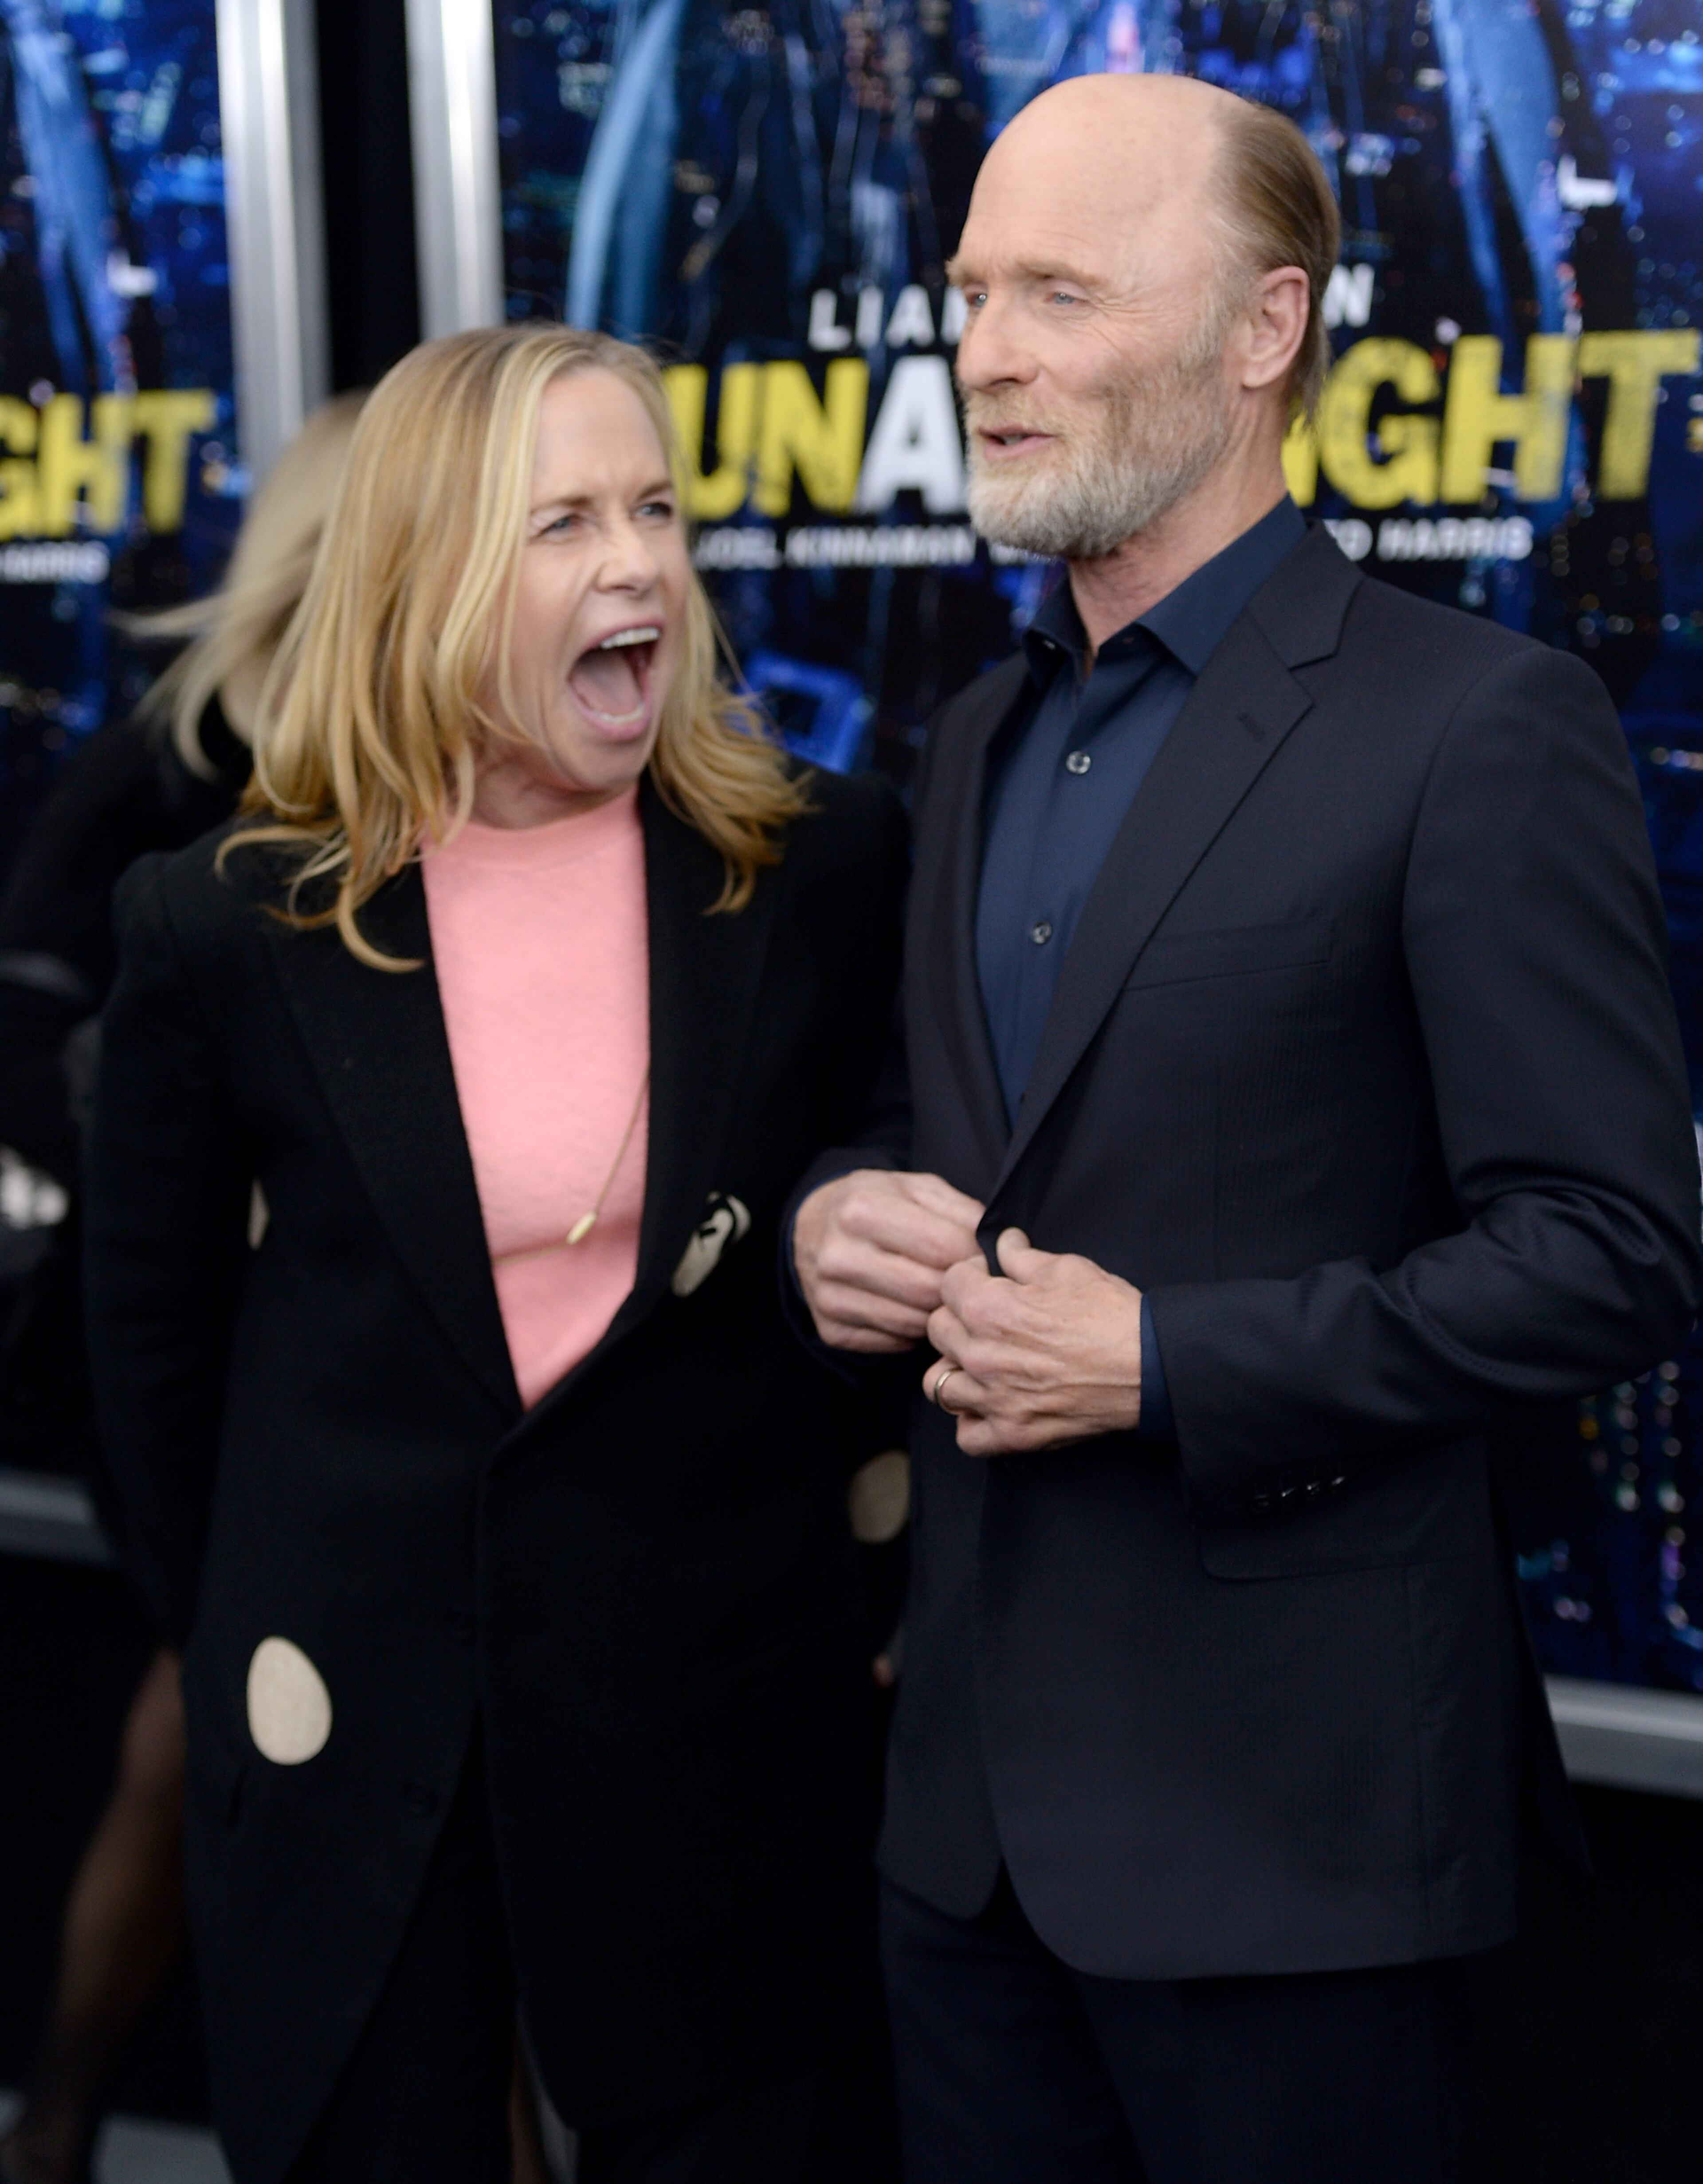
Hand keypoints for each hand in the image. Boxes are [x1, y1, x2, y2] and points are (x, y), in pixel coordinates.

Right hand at [795, 1169, 985, 1351]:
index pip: (943, 1246)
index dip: (976, 1254)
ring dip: (937, 1312)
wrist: (812, 1227)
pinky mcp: (831, 1330)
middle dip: (958, 1288)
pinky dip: (912, 1331)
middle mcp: (838, 1256)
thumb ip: (960, 1211)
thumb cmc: (875, 1203)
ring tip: (940, 1293)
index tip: (984, 1256)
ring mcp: (830, 1297)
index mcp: (861, 1210)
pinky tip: (910, 1307)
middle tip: (968, 1281)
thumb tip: (997, 1245)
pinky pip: (894, 1342)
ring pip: (913, 1323)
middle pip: (928, 1289)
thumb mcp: (915, 1188)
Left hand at [926, 1229, 1142, 1455]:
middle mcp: (982, 1355)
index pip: (948, 1283)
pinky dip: (972, 1422)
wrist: (1150, 1366)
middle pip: (937, 1330)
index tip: (988, 1280)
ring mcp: (994, 1399)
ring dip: (955, 1370)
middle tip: (988, 1319)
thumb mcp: (1067, 1268)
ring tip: (979, 1362)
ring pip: (938, 1384)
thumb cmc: (1111, 1314)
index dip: (970, 1276)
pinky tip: (989, 1404)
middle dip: (958, 1317)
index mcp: (989, 1308)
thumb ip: (1022, 1256)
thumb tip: (1003, 1243)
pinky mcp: (1013, 1434)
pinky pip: (966, 1435)